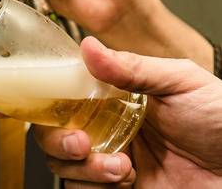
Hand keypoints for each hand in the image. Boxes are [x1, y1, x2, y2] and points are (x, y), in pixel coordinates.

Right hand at [33, 37, 221, 187]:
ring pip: (62, 163)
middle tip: (80, 143)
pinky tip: (124, 179)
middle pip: (51, 131)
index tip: (39, 106)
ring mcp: (109, 160)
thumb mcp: (182, 82)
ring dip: (82, 168)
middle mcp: (106, 127)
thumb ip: (133, 67)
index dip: (43, 100)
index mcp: (114, 97)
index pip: (63, 94)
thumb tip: (90, 47)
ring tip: (120, 167)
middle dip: (57, 139)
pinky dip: (94, 187)